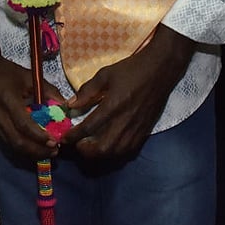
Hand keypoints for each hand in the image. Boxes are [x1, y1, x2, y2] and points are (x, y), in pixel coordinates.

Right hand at [0, 49, 62, 160]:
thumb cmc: (5, 71)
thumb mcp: (28, 76)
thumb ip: (48, 90)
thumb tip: (64, 106)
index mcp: (7, 100)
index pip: (23, 125)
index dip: (39, 137)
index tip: (54, 142)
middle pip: (17, 142)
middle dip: (37, 151)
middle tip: (54, 151)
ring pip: (11, 145)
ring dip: (30, 152)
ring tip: (46, 152)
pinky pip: (6, 142)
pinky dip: (21, 147)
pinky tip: (32, 146)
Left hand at [62, 24, 193, 159]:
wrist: (160, 71)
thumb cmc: (130, 70)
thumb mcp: (105, 74)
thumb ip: (87, 90)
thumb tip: (70, 104)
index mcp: (113, 105)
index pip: (89, 127)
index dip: (74, 135)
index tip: (64, 138)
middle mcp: (125, 121)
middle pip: (104, 148)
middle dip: (87, 151)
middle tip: (77, 144)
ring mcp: (136, 129)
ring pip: (116, 153)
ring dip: (100, 154)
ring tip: (89, 147)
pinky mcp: (145, 132)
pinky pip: (129, 150)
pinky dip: (115, 153)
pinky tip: (108, 146)